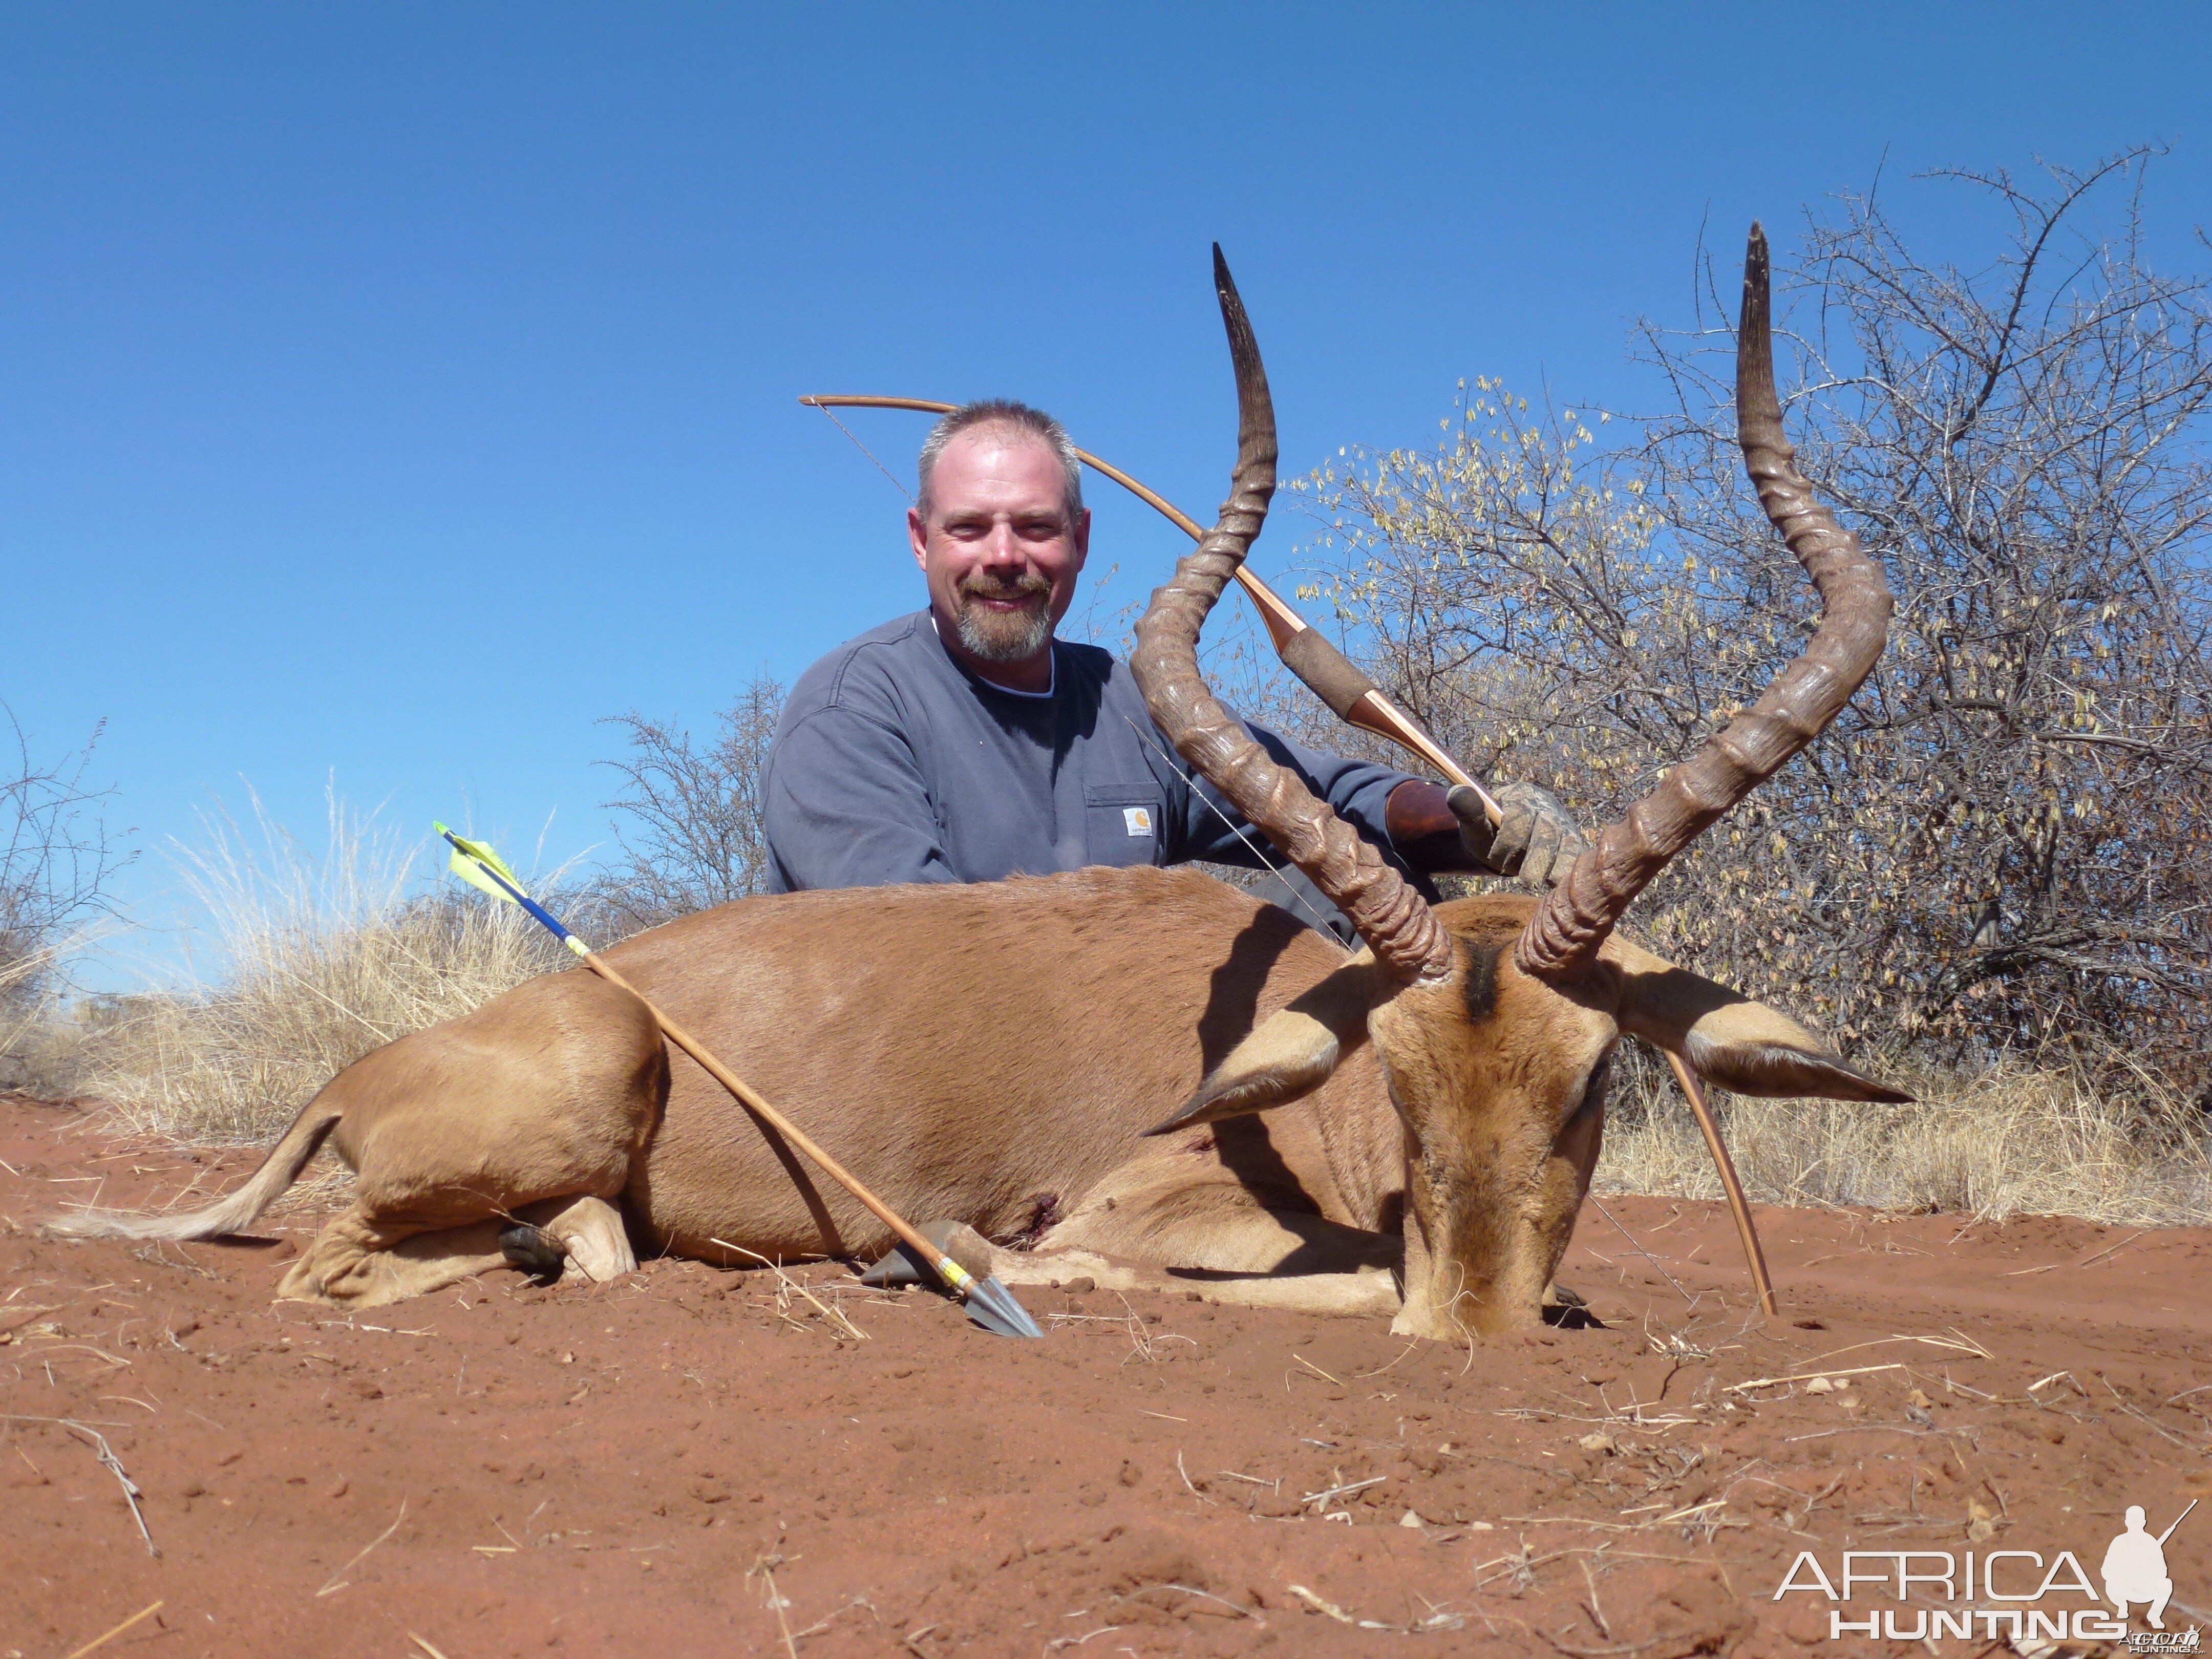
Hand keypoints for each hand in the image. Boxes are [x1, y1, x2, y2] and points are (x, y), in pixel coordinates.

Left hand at [1447, 781, 1588, 888]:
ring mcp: (1561, 822)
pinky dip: (1567, 868)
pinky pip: (1575, 853)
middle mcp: (1545, 804)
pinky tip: (1558, 884)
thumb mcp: (1473, 824)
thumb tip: (1457, 792)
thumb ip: (1467, 810)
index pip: (1519, 813)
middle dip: (1536, 856)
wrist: (1501, 845)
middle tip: (1526, 880)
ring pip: (1565, 841)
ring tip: (1540, 883)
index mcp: (1520, 794)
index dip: (1509, 839)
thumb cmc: (1487, 834)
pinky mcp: (1572, 839)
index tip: (1494, 858)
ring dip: (1554, 865)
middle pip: (1547, 828)